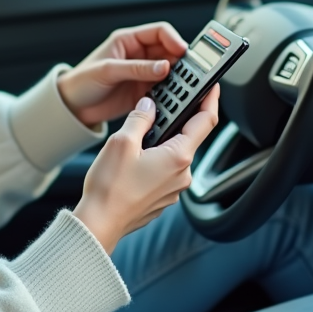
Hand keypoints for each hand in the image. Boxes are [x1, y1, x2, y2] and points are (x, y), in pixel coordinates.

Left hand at [57, 22, 186, 128]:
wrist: (72, 107)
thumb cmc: (81, 81)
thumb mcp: (108, 70)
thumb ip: (137, 68)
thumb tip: (164, 66)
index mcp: (128, 41)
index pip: (160, 32)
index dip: (174, 39)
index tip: (183, 52)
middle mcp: (138, 55)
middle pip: (169, 51)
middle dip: (180, 60)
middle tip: (190, 71)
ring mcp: (142, 73)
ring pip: (169, 71)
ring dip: (177, 77)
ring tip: (182, 86)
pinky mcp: (143, 91)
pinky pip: (164, 89)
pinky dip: (170, 92)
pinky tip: (172, 97)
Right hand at [73, 85, 219, 254]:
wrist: (100, 224)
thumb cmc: (110, 188)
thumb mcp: (122, 142)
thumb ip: (140, 119)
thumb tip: (149, 106)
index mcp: (178, 157)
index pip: (205, 121)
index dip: (210, 100)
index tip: (212, 87)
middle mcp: (182, 175)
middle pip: (189, 137)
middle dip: (177, 120)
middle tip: (163, 105)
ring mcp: (174, 188)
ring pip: (175, 155)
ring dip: (163, 141)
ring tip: (141, 134)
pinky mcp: (163, 197)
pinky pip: (165, 170)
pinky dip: (156, 159)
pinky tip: (136, 158)